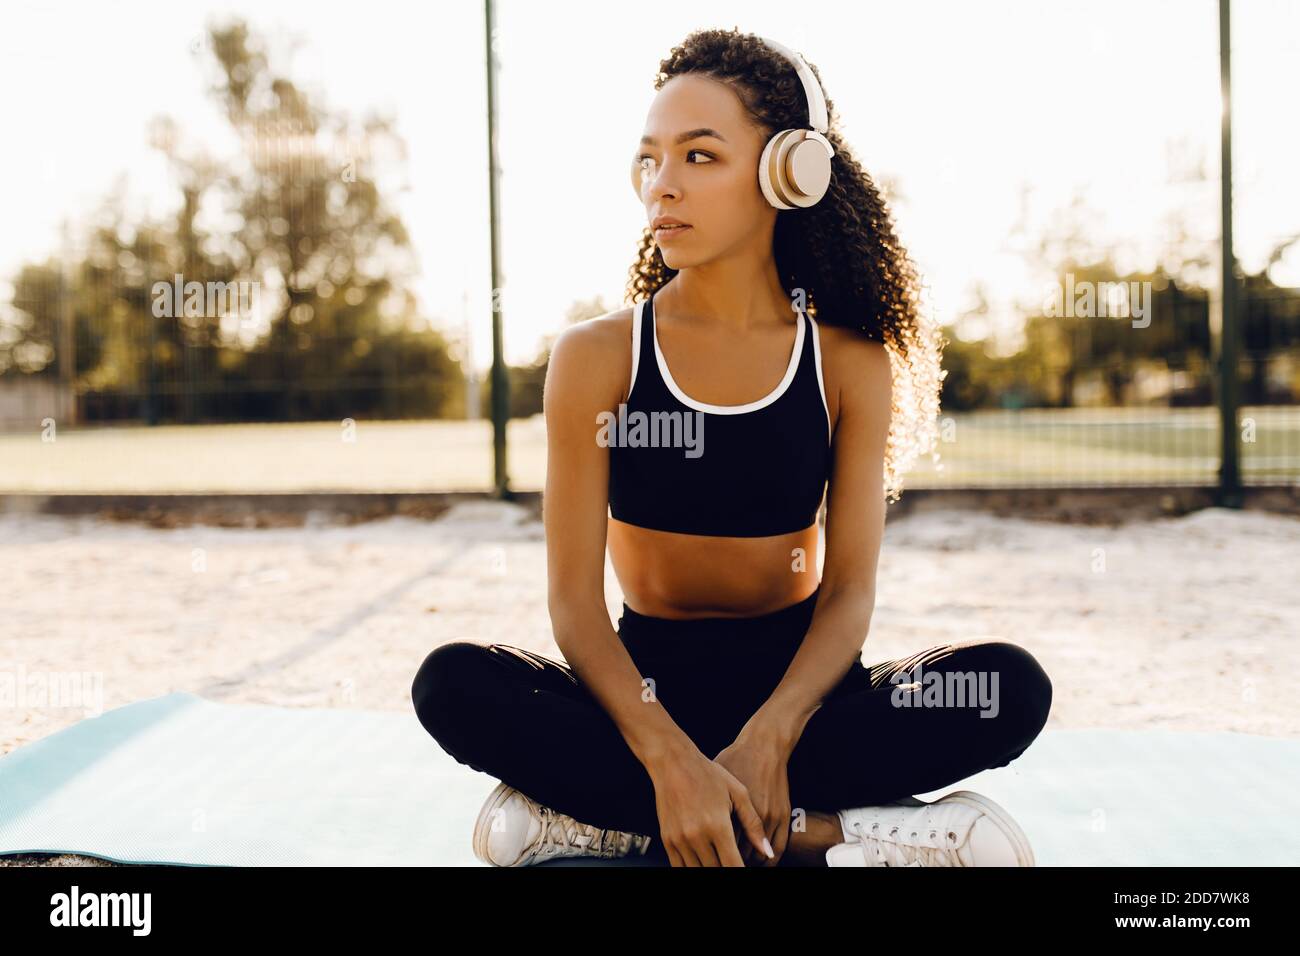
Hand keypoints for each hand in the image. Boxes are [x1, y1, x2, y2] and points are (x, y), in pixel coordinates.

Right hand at [646, 742, 770, 866]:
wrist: (673, 762)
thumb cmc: (708, 774)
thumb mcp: (738, 793)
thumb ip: (753, 825)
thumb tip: (767, 851)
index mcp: (718, 826)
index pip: (733, 866)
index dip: (742, 872)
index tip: (746, 869)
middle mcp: (697, 836)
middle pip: (717, 871)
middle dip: (728, 869)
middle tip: (734, 861)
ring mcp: (680, 839)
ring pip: (698, 871)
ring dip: (711, 869)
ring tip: (719, 860)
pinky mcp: (667, 839)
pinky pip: (679, 867)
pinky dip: (693, 868)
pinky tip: (703, 862)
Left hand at [713, 731, 792, 866]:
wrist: (763, 745)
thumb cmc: (736, 759)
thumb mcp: (715, 783)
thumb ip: (707, 808)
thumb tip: (693, 829)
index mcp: (728, 812)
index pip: (720, 848)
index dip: (715, 858)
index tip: (710, 860)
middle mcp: (749, 819)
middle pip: (737, 856)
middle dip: (728, 861)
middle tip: (723, 862)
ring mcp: (769, 819)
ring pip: (758, 857)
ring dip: (748, 862)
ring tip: (739, 862)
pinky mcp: (783, 817)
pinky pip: (778, 850)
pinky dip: (768, 861)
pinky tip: (759, 861)